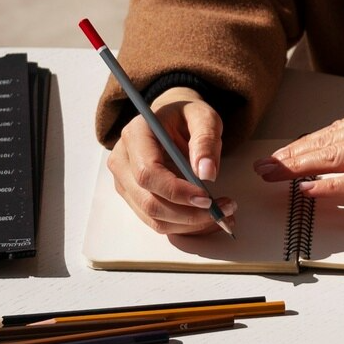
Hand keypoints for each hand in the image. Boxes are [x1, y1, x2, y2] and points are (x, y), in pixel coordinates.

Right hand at [107, 88, 235, 233]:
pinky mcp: (133, 198)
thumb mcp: (203, 118)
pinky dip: (185, 226)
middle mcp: (122, 160)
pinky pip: (158, 222)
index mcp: (135, 134)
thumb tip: (206, 173)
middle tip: (221, 211)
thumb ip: (205, 140)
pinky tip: (207, 218)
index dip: (176, 192)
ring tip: (221, 214)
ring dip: (189, 224)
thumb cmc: (185, 117)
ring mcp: (124, 182)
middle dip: (187, 214)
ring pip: (154, 218)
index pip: (148, 173)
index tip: (206, 198)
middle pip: (149, 202)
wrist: (170, 121)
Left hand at [253, 97, 343, 198]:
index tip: (278, 155)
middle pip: (326, 141)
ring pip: (335, 156)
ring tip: (274, 176)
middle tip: (262, 167)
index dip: (302, 145)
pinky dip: (330, 185)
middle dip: (290, 155)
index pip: (333, 131)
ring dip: (299, 167)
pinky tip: (308, 189)